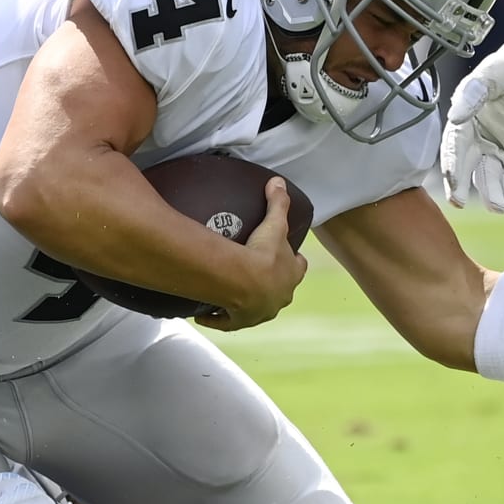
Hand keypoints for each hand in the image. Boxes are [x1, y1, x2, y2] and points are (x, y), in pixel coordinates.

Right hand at [197, 178, 306, 330]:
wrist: (246, 283)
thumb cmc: (264, 255)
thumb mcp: (274, 225)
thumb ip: (278, 203)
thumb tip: (278, 181)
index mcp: (291, 276)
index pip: (297, 267)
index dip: (292, 261)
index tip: (284, 255)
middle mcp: (279, 297)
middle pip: (278, 290)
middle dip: (270, 284)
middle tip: (255, 273)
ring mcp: (260, 312)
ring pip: (255, 308)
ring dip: (246, 302)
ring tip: (232, 294)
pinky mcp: (240, 321)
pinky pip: (227, 322)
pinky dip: (217, 318)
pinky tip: (206, 316)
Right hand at [440, 23, 503, 212]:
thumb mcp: (499, 71)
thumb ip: (475, 92)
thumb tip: (454, 118)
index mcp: (467, 112)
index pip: (455, 143)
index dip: (452, 162)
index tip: (454, 181)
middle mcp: (479, 133)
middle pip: (466, 164)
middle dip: (462, 185)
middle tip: (461, 203)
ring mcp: (499, 147)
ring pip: (489, 177)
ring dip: (491, 193)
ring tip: (501, 206)